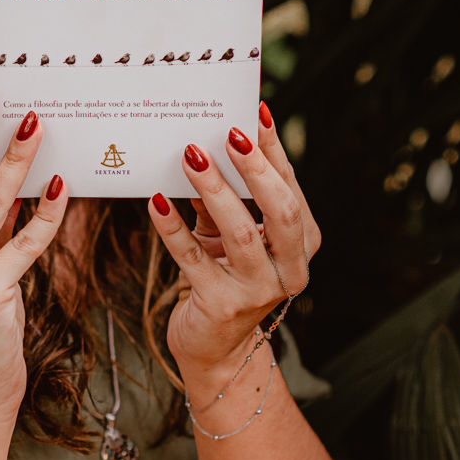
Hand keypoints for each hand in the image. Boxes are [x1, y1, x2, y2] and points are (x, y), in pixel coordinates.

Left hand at [147, 103, 320, 374]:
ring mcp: (257, 291)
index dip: (273, 150)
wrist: (214, 346)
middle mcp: (290, 269)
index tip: (255, 113)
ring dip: (214, 190)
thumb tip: (206, 142)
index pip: (290, 188)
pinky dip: (173, 227)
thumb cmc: (225, 275)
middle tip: (229, 133)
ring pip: (240, 233)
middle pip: (279, 211)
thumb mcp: (232, 235)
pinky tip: (157, 201)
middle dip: (254, 169)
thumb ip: (229, 197)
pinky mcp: (221, 305)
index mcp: (302, 243)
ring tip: (190, 155)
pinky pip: (192, 258)